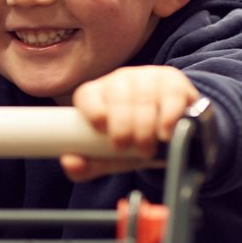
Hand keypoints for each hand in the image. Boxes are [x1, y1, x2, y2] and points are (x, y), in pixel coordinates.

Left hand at [61, 66, 199, 181]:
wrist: (171, 130)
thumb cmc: (132, 139)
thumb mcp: (108, 156)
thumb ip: (86, 164)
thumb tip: (69, 162)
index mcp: (96, 93)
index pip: (87, 95)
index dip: (92, 112)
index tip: (101, 131)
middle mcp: (119, 80)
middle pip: (117, 97)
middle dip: (121, 126)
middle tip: (127, 147)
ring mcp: (147, 77)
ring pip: (143, 97)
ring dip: (144, 126)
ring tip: (145, 147)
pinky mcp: (173, 82)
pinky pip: (170, 96)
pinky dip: (167, 117)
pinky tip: (164, 133)